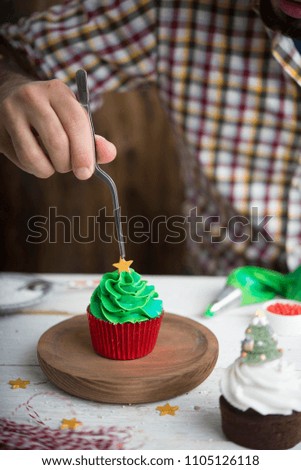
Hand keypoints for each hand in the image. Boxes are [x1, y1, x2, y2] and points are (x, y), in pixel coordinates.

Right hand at [0, 78, 116, 178]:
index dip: (84, 151)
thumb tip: (110, 154)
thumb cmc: (51, 114)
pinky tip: (36, 157)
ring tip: (52, 162)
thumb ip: (92, 139)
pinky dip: (35, 168)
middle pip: (57, 142)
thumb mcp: (72, 118)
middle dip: (67, 164)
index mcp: (57, 90)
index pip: (76, 122)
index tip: (87, 172)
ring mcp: (11, 112)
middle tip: (69, 167)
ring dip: (49, 169)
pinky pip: (22, 161)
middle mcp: (32, 97)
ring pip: (35, 157)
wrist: (9, 95)